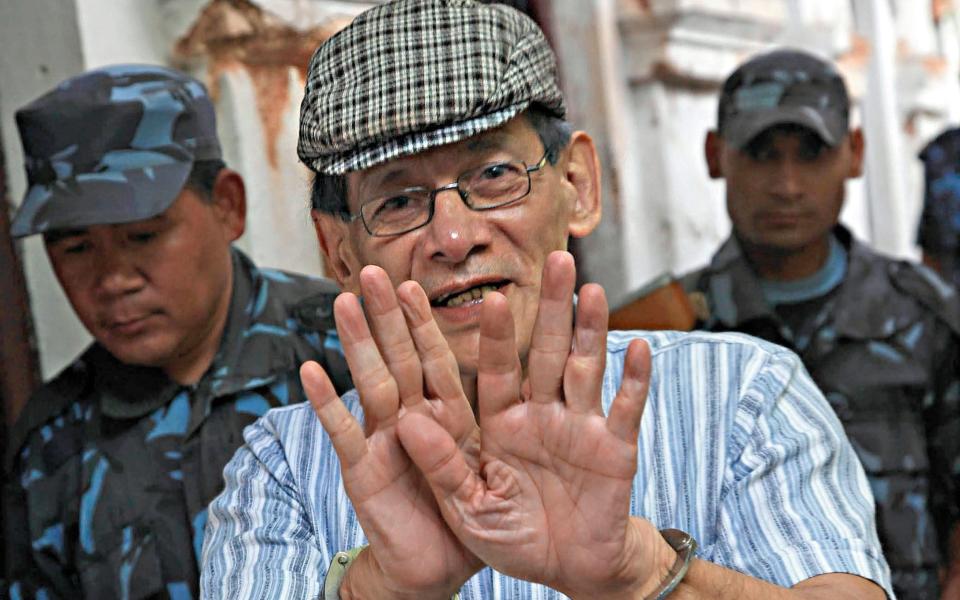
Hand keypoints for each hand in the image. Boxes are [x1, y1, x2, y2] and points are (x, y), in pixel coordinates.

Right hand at [301, 265, 481, 599]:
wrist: (438, 569)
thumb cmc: (464, 519)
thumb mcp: (480, 474)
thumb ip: (469, 437)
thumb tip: (452, 398)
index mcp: (447, 418)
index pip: (435, 361)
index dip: (424, 324)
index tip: (414, 285)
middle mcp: (412, 421)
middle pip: (399, 359)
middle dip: (386, 316)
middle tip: (373, 273)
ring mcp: (383, 443)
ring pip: (371, 383)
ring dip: (357, 343)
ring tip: (344, 302)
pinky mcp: (362, 472)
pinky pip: (345, 433)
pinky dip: (328, 404)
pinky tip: (311, 371)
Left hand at [396, 251, 671, 598]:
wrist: (569, 568)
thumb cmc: (513, 536)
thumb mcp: (468, 507)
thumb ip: (441, 466)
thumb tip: (405, 423)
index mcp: (501, 422)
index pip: (492, 368)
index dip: (491, 334)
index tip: (490, 298)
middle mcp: (541, 412)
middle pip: (544, 351)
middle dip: (549, 307)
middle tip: (555, 259)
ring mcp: (580, 426)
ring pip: (585, 367)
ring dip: (590, 329)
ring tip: (590, 290)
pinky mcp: (615, 448)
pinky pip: (624, 409)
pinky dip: (632, 381)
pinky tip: (637, 348)